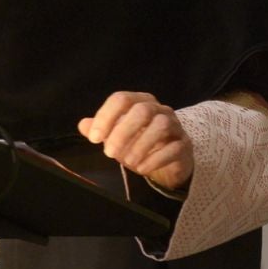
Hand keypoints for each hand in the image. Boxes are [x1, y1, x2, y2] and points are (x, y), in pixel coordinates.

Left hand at [78, 91, 192, 191]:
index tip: (93, 138)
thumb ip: (100, 129)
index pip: (121, 99)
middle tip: (108, 153)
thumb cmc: (138, 144)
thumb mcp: (116, 136)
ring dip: (140, 145)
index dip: (106, 116)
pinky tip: (142, 169)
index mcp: (139, 102)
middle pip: (141, 111)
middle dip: (122, 132)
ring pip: (161, 126)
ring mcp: (175, 125)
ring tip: (127, 162)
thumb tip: (83, 125)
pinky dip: (156, 159)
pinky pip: (173, 147)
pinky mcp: (184, 144)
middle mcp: (159, 109)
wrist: (168, 162)